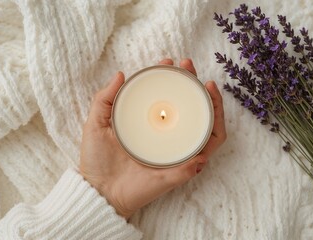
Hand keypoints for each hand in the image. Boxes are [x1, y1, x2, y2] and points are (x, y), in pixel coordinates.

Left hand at [79, 59, 225, 218]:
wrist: (100, 190)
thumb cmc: (98, 160)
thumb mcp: (96, 123)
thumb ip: (104, 98)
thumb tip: (121, 74)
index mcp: (153, 126)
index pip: (171, 99)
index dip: (174, 79)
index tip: (170, 63)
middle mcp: (169, 138)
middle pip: (194, 110)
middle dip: (198, 85)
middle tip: (189, 67)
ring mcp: (177, 153)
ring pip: (209, 130)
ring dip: (215, 108)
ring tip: (209, 89)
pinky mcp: (181, 170)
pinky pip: (202, 156)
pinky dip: (211, 140)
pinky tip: (211, 121)